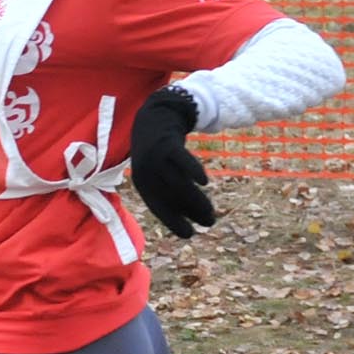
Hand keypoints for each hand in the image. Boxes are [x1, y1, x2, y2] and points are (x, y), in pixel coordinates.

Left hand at [127, 86, 215, 238]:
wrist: (153, 118)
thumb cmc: (158, 153)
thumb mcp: (157, 172)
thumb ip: (171, 191)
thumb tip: (193, 215)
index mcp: (143, 183)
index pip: (158, 207)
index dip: (172, 222)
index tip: (189, 235)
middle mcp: (146, 172)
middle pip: (171, 197)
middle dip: (190, 213)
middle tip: (210, 223)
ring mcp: (156, 157)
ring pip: (178, 183)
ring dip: (195, 199)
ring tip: (211, 211)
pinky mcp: (167, 144)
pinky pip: (180, 160)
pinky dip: (192, 170)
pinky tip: (204, 182)